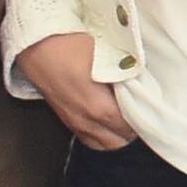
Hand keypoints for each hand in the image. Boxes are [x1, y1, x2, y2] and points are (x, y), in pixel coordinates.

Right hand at [22, 30, 135, 153]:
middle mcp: (84, 120)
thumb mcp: (105, 53)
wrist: (34, 42)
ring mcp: (72, 121)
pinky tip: (106, 119)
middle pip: (116, 142)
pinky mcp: (63, 117)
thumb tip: (142, 79)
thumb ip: (126, 70)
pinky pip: (87, 137)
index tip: (153, 110)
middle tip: (142, 113)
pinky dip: (100, 134)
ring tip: (126, 117)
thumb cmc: (69, 43)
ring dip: (116, 135)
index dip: (144, 120)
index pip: (128, 128)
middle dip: (131, 131)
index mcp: (97, 107)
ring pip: (101, 144)